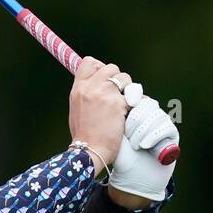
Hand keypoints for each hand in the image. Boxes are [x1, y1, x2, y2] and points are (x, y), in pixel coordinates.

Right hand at [68, 56, 128, 170]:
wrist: (89, 150)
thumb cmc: (83, 134)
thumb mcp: (76, 108)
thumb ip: (86, 94)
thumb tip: (98, 86)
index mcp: (77, 88)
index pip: (89, 62)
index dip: (100, 67)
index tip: (104, 78)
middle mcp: (90, 87)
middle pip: (110, 67)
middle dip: (117, 78)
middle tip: (117, 94)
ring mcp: (103, 94)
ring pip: (124, 77)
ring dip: (128, 89)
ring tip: (124, 103)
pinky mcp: (118, 103)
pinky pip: (134, 95)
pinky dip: (135, 102)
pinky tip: (130, 112)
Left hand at [107, 96, 178, 203]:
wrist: (132, 175)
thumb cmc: (119, 154)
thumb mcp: (112, 131)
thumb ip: (112, 112)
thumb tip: (112, 94)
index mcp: (133, 108)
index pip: (135, 93)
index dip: (132, 95)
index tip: (125, 105)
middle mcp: (149, 113)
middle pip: (147, 103)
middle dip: (135, 119)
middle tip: (126, 134)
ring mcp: (161, 122)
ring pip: (156, 115)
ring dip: (143, 130)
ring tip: (135, 144)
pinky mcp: (172, 134)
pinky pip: (166, 127)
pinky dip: (154, 136)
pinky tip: (144, 145)